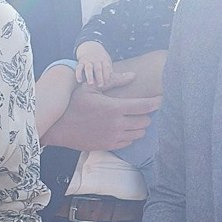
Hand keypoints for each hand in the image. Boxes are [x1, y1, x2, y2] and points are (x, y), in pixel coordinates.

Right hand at [41, 84, 159, 151]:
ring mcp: (113, 137)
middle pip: (144, 121)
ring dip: (139, 126)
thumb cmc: (73, 104)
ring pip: (139, 133)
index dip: (156, 102)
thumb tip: (133, 75)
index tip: (161, 99)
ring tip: (132, 119)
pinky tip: (123, 129)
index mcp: (114, 108)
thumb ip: (113, 81)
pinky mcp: (109, 146)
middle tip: (141, 109)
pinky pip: (129, 142)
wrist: (59, 128)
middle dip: (146, 114)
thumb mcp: (90, 88)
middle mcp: (117, 124)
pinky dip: (130, 135)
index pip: (144, 106)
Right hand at [75, 41, 113, 86]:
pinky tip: (79, 81)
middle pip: (98, 68)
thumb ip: (109, 69)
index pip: (106, 67)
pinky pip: (79, 68)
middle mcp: (95, 59)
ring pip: (88, 68)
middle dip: (99, 77)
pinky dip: (78, 74)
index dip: (107, 74)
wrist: (90, 47)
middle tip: (101, 86)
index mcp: (104, 59)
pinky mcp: (80, 62)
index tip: (108, 82)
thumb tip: (114, 79)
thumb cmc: (101, 60)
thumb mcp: (107, 61)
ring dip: (90, 76)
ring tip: (90, 84)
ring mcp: (88, 60)